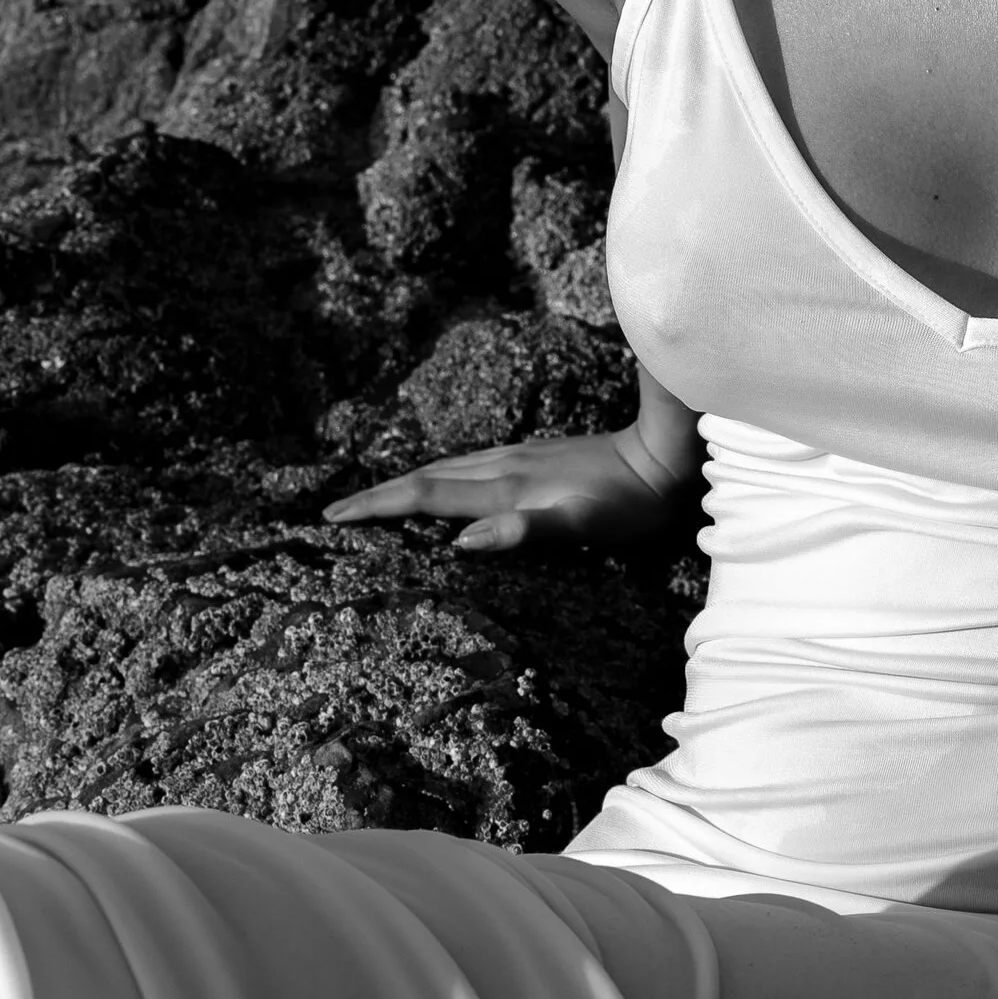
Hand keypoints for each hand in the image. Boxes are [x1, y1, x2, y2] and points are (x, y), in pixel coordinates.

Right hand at [323, 422, 692, 554]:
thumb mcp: (581, 526)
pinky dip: (438, 478)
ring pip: (445, 469)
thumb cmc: (629, 505)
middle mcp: (503, 467)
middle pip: (424, 478)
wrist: (665, 460)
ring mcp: (517, 458)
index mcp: (505, 488)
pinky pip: (468, 467)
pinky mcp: (533, 457)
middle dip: (377, 495)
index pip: (424, 495)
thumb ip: (523, 532)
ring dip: (405, 485)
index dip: (377, 506)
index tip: (333, 516)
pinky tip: (444, 485)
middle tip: (335, 512)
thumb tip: (459, 541)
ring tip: (377, 500)